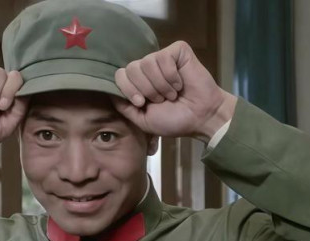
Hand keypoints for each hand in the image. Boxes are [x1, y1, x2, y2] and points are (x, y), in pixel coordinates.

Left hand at [111, 41, 236, 139]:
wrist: (200, 118)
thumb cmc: (174, 120)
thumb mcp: (142, 119)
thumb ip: (124, 106)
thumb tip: (110, 91)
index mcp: (137, 83)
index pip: (119, 75)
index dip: (127, 89)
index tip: (141, 102)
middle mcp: (147, 68)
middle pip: (131, 68)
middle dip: (145, 89)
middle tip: (161, 100)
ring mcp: (162, 58)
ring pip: (147, 62)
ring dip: (160, 85)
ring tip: (172, 93)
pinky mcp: (178, 51)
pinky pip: (164, 58)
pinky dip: (171, 76)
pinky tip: (180, 84)